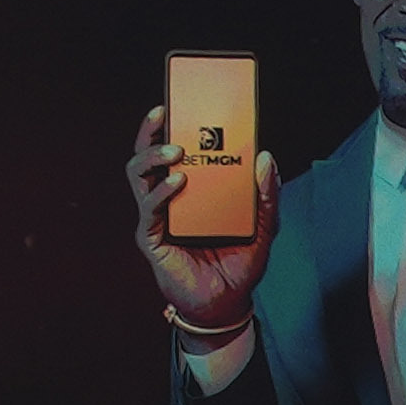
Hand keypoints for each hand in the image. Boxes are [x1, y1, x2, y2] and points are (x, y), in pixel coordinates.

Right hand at [125, 107, 264, 339]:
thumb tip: (265, 157)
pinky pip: (148, 207)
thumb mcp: (264, 226)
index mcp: (191, 190)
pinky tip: (178, 183)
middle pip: (146, 154)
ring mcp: (156, 216)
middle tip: (166, 114)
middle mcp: (169, 197)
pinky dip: (161, 191)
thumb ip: (267, 194)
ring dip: (152, 156)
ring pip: (138, 174)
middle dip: (151, 130)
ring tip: (175, 150)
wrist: (226, 304)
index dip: (171, 124)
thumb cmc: (239, 263)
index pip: (174, 149)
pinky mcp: (151, 236)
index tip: (179, 100)